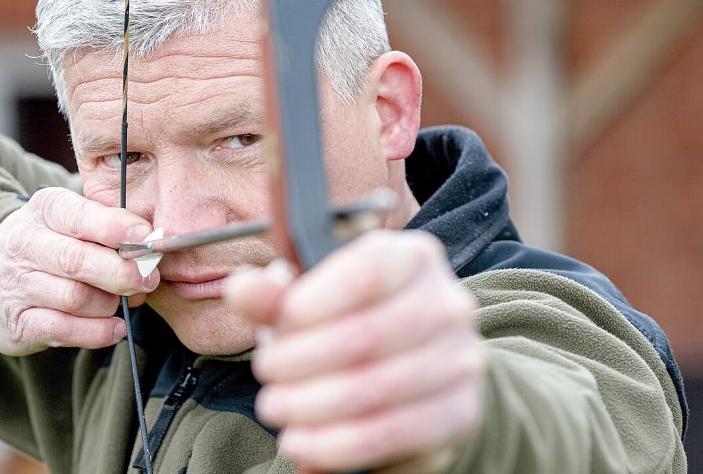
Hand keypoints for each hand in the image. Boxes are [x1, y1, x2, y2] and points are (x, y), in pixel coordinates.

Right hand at [0, 187, 158, 354]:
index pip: (81, 216)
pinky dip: (96, 332)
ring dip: (110, 304)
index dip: (117, 228)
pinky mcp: (16, 323)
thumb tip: (153, 247)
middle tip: (149, 279)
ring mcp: (17, 285)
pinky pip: (62, 330)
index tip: (148, 239)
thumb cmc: (51, 242)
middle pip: (77, 261)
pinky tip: (115, 328)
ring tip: (124, 301)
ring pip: (74, 298)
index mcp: (45, 210)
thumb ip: (111, 229)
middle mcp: (25, 244)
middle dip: (121, 272)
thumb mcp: (73, 220)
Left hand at [225, 231, 483, 471]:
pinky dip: (335, 445)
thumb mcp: (312, 299)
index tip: (278, 324)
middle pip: (366, 336)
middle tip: (266, 374)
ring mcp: (460, 359)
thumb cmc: (355, 322)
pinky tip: (303, 443)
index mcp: (412, 258)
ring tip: (276, 408)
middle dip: (300, 361)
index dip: (313, 302)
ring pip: (375, 390)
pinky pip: (390, 434)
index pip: (366, 272)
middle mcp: (447, 303)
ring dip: (310, 406)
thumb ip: (276, 294)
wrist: (420, 367)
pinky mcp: (459, 412)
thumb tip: (242, 289)